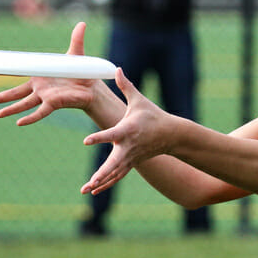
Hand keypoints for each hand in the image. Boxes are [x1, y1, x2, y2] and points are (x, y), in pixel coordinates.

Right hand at [0, 22, 98, 125]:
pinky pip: (40, 112)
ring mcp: (45, 96)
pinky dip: (30, 118)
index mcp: (39, 75)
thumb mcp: (76, 54)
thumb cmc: (81, 72)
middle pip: (15, 93)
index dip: (2, 71)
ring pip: (24, 104)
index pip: (17, 73)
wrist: (93, 87)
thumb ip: (76, 39)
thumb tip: (82, 22)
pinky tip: (19, 123)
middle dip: (0, 97)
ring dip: (11, 109)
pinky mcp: (54, 103)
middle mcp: (39, 87)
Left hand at [80, 68, 172, 194]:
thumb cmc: (153, 115)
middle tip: (90, 182)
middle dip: (101, 174)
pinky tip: (94, 190)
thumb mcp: (139, 100)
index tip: (86, 141)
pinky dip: (107, 184)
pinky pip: (117, 176)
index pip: (111, 135)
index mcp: (127, 130)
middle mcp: (128, 147)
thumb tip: (116, 68)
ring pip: (114, 173)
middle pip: (113, 164)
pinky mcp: (131, 163)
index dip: (99, 138)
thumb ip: (125, 86)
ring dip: (100, 182)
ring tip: (85, 190)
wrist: (171, 134)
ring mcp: (130, 157)